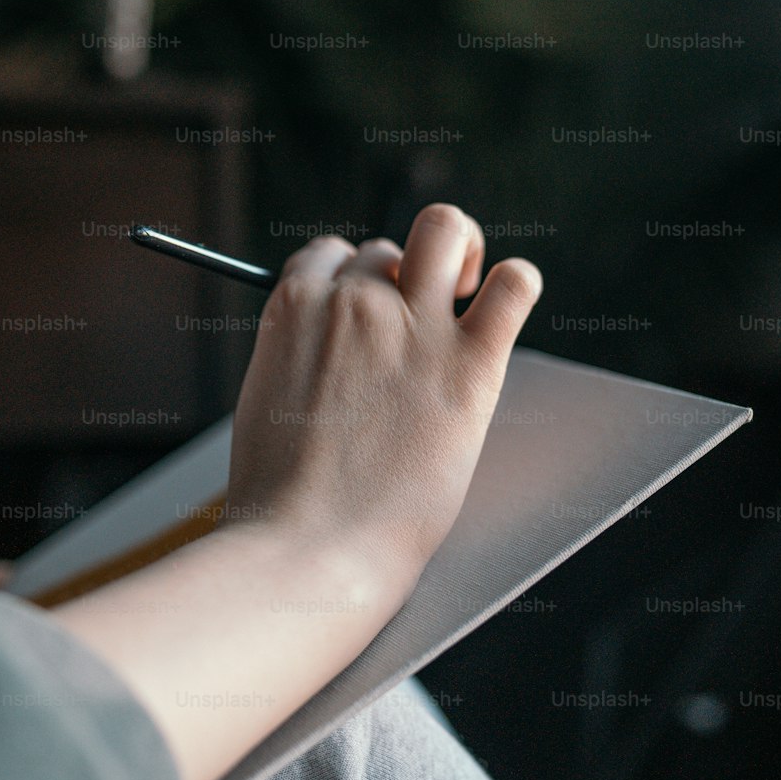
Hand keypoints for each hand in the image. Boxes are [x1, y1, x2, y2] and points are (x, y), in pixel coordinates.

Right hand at [226, 203, 542, 603]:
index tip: (362, 318)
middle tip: (412, 325)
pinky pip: (514, 284)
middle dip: (398, 279)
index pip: (329, 256)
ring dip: (456, 252)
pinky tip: (504, 308)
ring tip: (464, 290)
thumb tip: (322, 355)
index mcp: (293, 309)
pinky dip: (516, 284)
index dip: (349, 283)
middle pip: (385, 250)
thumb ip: (295, 359)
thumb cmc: (279, 499)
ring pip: (444, 231)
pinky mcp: (470, 364)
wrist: (311, 548)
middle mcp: (353, 301)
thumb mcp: (264, 403)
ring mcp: (413, 327)